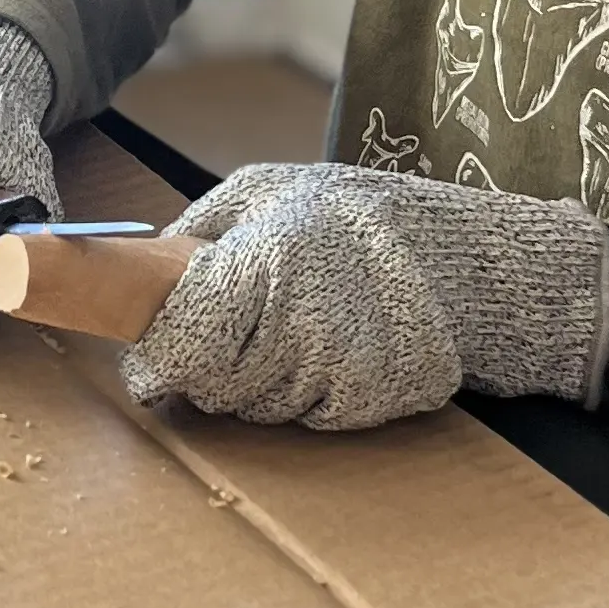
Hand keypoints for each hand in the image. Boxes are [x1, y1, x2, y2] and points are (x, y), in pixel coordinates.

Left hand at [119, 163, 608, 429]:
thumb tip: (145, 264)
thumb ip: (201, 227)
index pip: (182, 342)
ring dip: (255, 381)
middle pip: (214, 384)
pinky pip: (306, 419)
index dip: (157, 357)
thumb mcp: (266, 189)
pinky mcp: (371, 402)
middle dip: (206, 367)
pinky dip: (305, 394)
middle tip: (223, 335)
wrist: (463, 255)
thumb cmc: (350, 211)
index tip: (151, 357)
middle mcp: (301, 326)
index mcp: (265, 265)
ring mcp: (340, 370)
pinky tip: (326, 349)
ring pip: (256, 408)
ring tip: (288, 328)